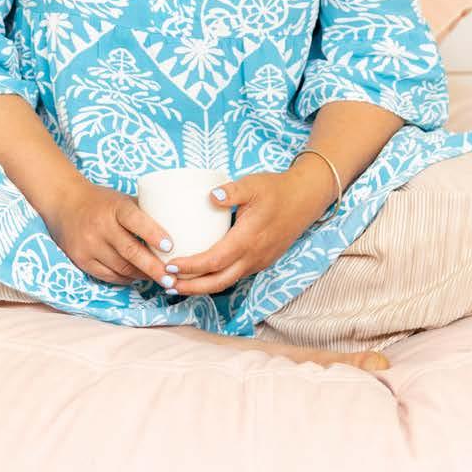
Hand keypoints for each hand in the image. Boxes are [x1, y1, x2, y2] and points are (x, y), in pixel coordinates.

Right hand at [44, 179, 176, 287]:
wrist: (63, 203)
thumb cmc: (102, 201)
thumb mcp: (122, 200)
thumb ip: (145, 213)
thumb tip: (180, 228)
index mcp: (115, 207)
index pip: (135, 220)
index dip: (153, 234)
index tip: (170, 246)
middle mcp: (100, 226)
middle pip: (131, 252)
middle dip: (154, 268)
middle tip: (172, 279)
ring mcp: (89, 245)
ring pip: (121, 268)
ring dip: (143, 276)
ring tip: (160, 279)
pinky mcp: (81, 260)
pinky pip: (108, 276)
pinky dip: (126, 278)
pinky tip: (137, 277)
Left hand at [166, 168, 330, 295]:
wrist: (305, 199)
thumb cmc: (276, 190)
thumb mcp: (253, 184)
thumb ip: (231, 191)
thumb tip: (209, 196)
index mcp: (248, 239)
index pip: (214, 261)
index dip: (190, 267)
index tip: (169, 265)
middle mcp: (253, 257)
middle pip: (218, 282)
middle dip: (191, 286)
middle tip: (166, 283)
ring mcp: (258, 262)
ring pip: (227, 282)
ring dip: (202, 287)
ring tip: (178, 284)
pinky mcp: (261, 261)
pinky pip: (235, 276)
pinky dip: (215, 280)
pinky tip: (201, 275)